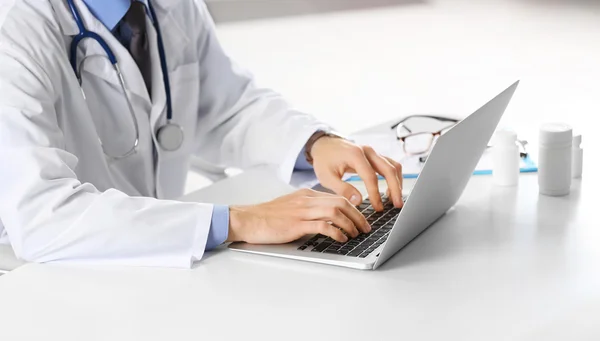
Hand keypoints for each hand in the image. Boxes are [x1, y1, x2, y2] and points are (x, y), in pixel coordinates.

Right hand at [226, 189, 370, 243]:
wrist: (247, 219)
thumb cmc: (267, 217)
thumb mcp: (291, 207)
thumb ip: (308, 209)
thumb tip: (327, 219)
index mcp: (306, 195)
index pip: (337, 197)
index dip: (353, 208)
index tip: (361, 219)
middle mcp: (306, 200)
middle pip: (341, 202)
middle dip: (357, 216)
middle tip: (365, 228)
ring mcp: (301, 211)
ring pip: (335, 212)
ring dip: (350, 224)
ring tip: (356, 234)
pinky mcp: (296, 224)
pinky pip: (322, 225)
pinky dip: (336, 232)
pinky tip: (341, 239)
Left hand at [310, 136, 402, 210]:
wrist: (324, 144)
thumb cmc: (324, 159)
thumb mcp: (326, 176)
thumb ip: (342, 189)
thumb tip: (358, 201)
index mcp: (355, 155)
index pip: (371, 177)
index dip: (376, 194)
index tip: (377, 207)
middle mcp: (368, 151)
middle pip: (389, 169)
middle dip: (395, 188)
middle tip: (397, 205)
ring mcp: (373, 152)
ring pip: (393, 166)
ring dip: (397, 183)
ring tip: (394, 200)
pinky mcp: (374, 156)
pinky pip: (390, 165)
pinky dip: (393, 177)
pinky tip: (390, 191)